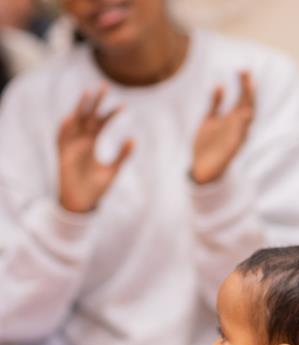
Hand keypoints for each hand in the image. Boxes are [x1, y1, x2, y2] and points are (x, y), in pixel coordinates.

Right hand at [57, 87, 132, 212]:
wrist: (81, 202)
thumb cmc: (96, 187)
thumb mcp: (113, 170)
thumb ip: (123, 155)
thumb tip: (133, 138)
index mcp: (92, 141)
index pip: (101, 122)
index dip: (111, 113)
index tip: (123, 105)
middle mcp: (81, 139)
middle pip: (88, 115)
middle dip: (95, 101)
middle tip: (103, 85)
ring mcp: (70, 144)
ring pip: (75, 121)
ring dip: (80, 107)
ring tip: (87, 94)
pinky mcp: (62, 154)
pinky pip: (61, 138)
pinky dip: (65, 128)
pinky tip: (71, 117)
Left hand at [191, 70, 254, 184]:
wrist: (201, 169)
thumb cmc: (206, 145)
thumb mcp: (209, 120)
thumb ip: (214, 104)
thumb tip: (219, 85)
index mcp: (233, 120)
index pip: (242, 99)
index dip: (244, 85)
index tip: (244, 70)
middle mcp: (237, 127)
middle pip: (247, 105)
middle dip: (247, 89)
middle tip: (246, 71)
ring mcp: (236, 137)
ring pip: (246, 118)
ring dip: (248, 103)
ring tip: (248, 86)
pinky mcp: (232, 149)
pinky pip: (239, 136)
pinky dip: (241, 127)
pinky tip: (242, 113)